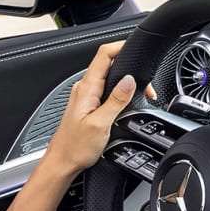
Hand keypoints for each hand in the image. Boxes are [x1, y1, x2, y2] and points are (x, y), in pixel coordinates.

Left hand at [39, 40, 138, 176]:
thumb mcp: (100, 124)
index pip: (103, 55)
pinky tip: (127, 103)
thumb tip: (130, 81)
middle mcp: (84, 89)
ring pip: (109, 78)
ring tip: (141, 93)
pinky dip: (120, 92)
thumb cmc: (75, 147)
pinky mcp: (89, 105)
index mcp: (86, 88)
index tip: (135, 49)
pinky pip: (106, 90)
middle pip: (109, 64)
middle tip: (146, 84)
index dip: (120, 47)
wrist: (62, 163)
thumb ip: (116, 100)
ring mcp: (86, 96)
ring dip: (126, 82)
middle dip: (130, 68)